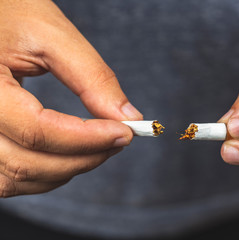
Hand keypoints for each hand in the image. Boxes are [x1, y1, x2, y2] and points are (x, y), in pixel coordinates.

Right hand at [0, 0, 141, 196]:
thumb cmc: (12, 13)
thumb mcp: (52, 35)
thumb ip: (92, 77)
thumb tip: (128, 116)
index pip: (37, 131)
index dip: (88, 138)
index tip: (126, 132)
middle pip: (28, 163)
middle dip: (84, 158)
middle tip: (120, 140)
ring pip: (18, 179)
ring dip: (66, 170)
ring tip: (99, 147)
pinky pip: (8, 177)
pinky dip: (45, 174)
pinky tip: (69, 156)